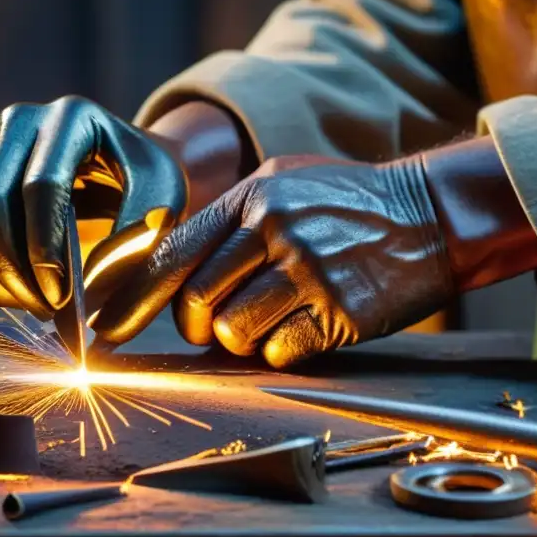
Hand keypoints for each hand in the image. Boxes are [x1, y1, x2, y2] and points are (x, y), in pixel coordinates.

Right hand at [0, 96, 186, 317]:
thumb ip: (139, 240)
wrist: (119, 165)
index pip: (41, 186)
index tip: (62, 298)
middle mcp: (16, 122)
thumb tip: (89, 294)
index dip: (45, 248)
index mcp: (70, 119)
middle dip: (12, 269)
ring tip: (21, 304)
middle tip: (45, 309)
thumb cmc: (144, 184)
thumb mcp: (164, 200)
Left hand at [92, 154, 454, 368]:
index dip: (129, 296)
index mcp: (251, 196)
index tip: (104, 326)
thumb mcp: (283, 184)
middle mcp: (274, 229)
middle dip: (192, 325)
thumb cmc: (348, 203)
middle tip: (210, 325)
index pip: (170, 253)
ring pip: (232, 333)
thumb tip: (163, 266)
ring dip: (240, 339)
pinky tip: (304, 328)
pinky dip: (281, 350)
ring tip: (270, 319)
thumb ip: (227, 219)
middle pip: (193, 301)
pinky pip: (279, 352)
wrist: (431, 214)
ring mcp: (308, 270)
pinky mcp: (339, 310)